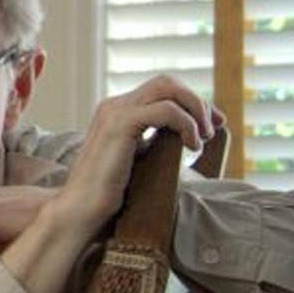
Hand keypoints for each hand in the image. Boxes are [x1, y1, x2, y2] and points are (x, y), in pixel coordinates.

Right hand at [61, 74, 223, 236]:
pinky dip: (187, 124)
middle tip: (214, 128)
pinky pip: (166, 110)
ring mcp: (115, 112)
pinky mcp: (120, 125)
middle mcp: (114, 106)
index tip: (211, 127)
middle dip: (197, 101)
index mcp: (116, 112)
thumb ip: (155, 144)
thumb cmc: (106, 196)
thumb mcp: (138, 161)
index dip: (191, 104)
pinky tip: (192, 146)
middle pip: (166, 82)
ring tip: (204, 138)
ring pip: (168, 88)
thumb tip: (185, 137)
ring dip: (195, 109)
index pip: (161, 90)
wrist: (79, 211)